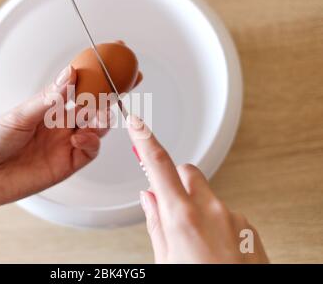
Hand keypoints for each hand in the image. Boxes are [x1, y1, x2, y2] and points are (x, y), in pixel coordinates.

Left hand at [0, 63, 142, 212]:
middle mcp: (61, 123)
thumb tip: (69, 74)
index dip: (98, 73)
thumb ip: (48, 99)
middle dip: (111, 94)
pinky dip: (91, 141)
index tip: (114, 58)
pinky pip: (90, 150)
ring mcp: (66, 143)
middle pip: (95, 106)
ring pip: (97, 127)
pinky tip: (80, 137)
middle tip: (119, 85)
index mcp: (49, 106)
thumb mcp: (18, 115)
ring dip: (102, 118)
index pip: (80, 86)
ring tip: (98, 114)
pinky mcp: (68, 163)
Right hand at [128, 115, 268, 263]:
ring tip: (194, 239)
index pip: (159, 166)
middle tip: (169, 203)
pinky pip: (224, 210)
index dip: (145, 141)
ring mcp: (233, 216)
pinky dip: (215, 220)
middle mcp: (211, 210)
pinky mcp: (248, 224)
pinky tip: (214, 247)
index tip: (137, 123)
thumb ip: (155, 224)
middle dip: (175, 180)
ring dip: (195, 205)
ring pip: (206, 193)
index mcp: (182, 218)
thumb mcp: (165, 261)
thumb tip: (147, 198)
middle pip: (187, 171)